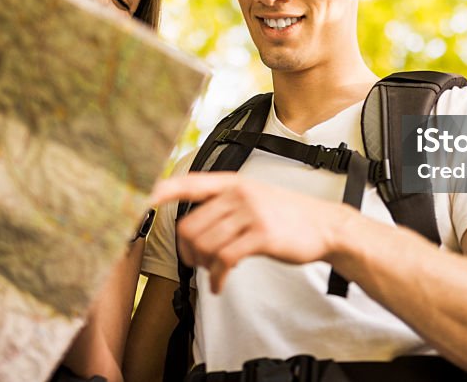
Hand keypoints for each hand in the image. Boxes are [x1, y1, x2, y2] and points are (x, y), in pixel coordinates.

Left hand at [150, 173, 351, 292]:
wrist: (324, 226)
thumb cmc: (287, 215)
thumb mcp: (254, 197)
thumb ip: (224, 205)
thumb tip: (192, 227)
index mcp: (233, 183)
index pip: (190, 182)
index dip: (163, 189)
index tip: (142, 197)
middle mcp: (239, 194)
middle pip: (191, 226)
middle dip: (188, 251)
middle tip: (198, 263)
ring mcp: (251, 213)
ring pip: (205, 244)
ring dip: (204, 266)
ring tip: (215, 272)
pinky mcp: (261, 235)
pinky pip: (224, 259)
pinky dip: (218, 278)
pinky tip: (221, 284)